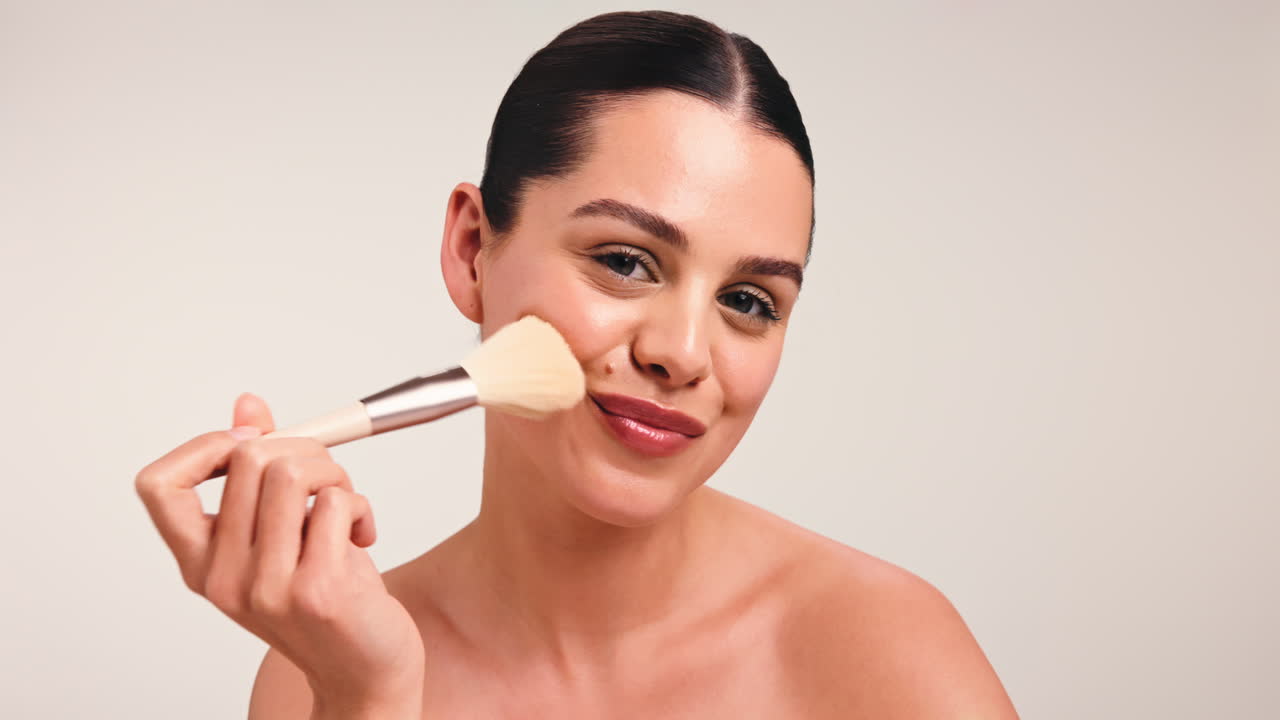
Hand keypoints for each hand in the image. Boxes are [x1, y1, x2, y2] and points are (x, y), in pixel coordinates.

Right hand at [135, 392, 424, 714]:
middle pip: (247, 456)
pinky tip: (361, 537)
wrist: (364, 671)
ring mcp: (266, 588)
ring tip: (343, 506)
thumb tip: (248, 405)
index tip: (251, 444)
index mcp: (201, 563)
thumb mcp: (279, 536)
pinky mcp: (316, 590)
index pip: (158, 486)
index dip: (204, 446)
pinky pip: (336, 502)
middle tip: (325, 480)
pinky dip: (359, 506)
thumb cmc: (324, 597)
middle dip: (302, 448)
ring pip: (292, 471)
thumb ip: (258, 473)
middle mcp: (223, 579)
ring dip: (333, 474)